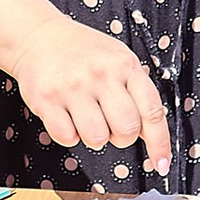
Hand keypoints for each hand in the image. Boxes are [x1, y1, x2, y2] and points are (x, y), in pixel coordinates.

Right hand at [7, 10, 169, 171]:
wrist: (38, 36)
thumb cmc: (82, 51)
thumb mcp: (118, 59)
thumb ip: (136, 91)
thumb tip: (149, 131)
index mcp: (124, 65)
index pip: (152, 111)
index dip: (160, 143)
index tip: (161, 163)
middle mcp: (101, 75)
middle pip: (126, 129)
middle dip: (121, 137)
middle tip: (111, 125)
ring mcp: (73, 87)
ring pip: (97, 138)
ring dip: (94, 137)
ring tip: (86, 119)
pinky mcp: (47, 100)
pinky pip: (67, 137)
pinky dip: (69, 134)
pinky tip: (67, 116)